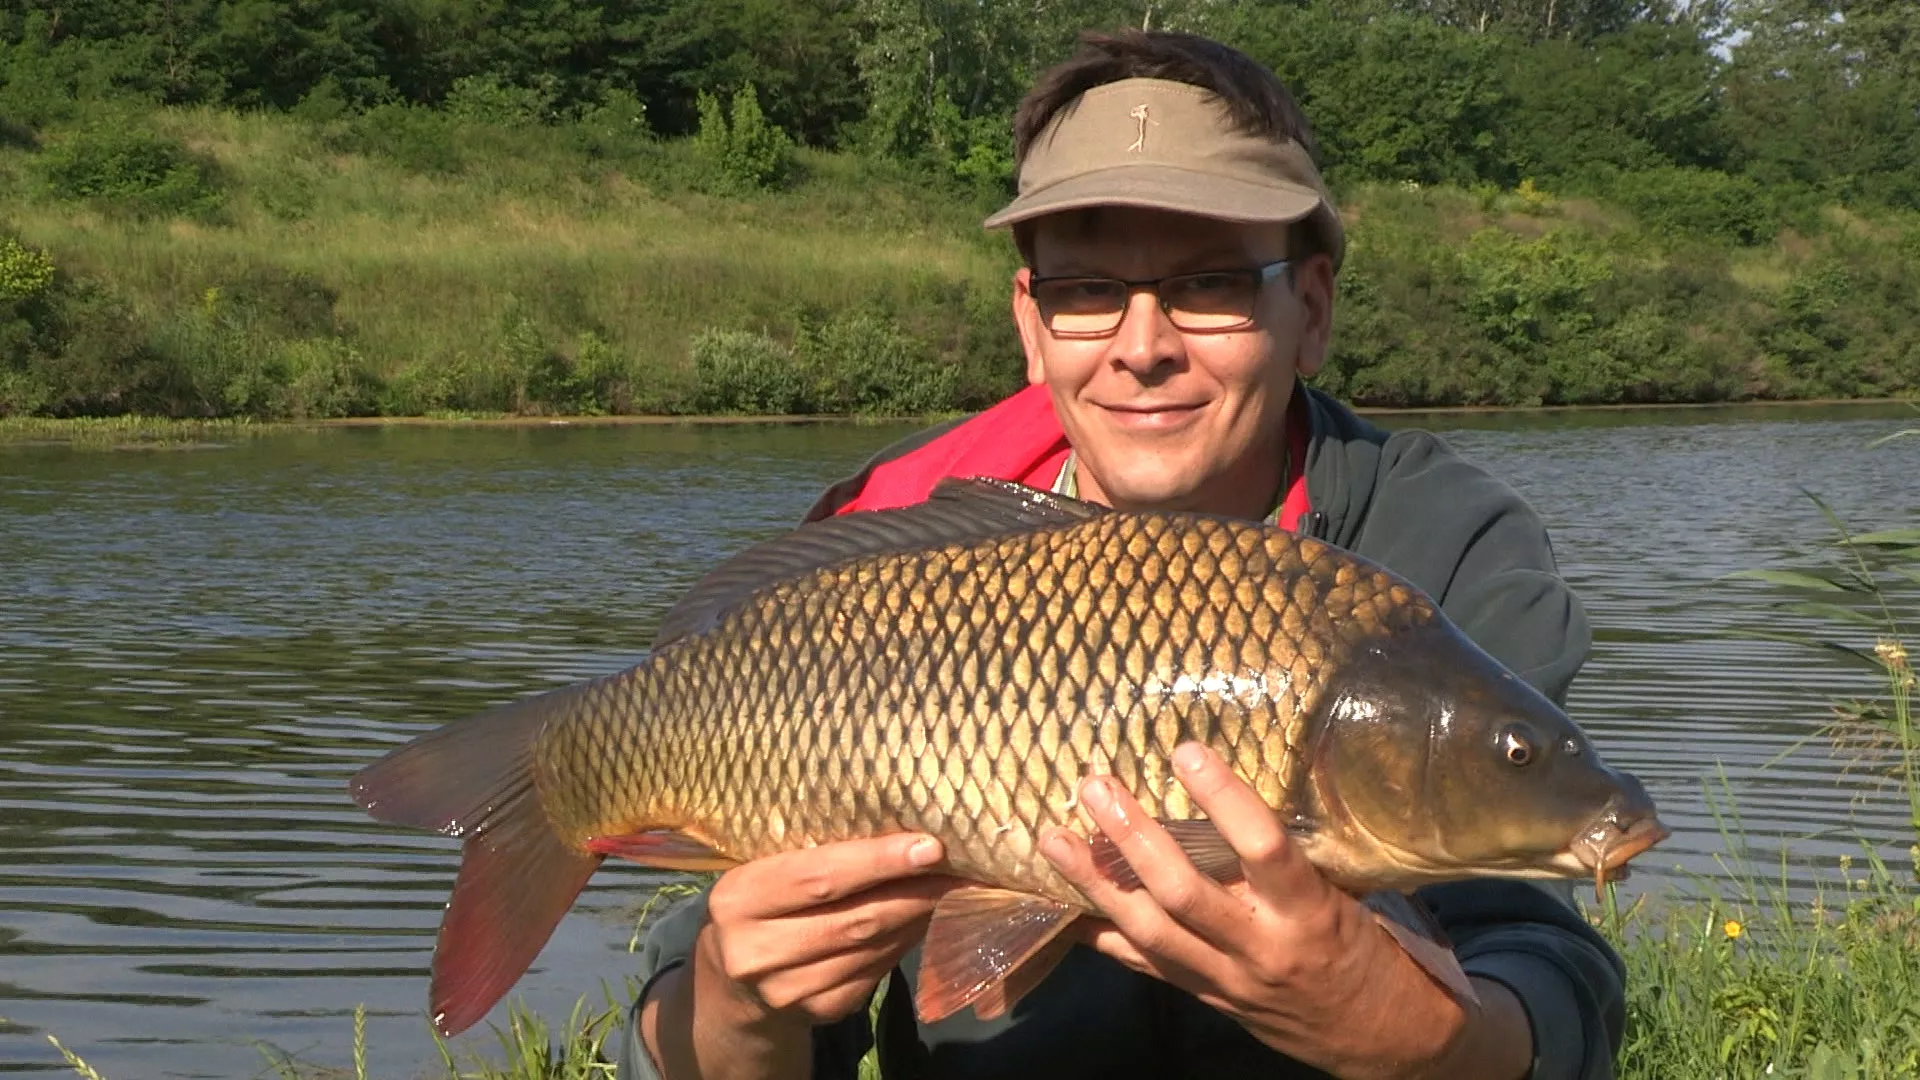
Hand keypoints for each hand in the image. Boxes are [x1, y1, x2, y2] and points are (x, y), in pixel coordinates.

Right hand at [698, 833, 955, 1023]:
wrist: (731, 986)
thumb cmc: (759, 907)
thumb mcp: (764, 875)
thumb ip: (814, 856)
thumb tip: (902, 833)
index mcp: (739, 898)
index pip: (820, 878)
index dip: (879, 862)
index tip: (931, 846)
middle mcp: (756, 951)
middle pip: (855, 919)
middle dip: (916, 891)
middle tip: (961, 868)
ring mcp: (787, 990)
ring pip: (872, 949)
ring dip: (918, 917)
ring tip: (952, 890)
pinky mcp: (817, 1012)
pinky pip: (875, 972)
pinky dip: (904, 943)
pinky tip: (922, 920)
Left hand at [1038, 743, 1531, 1079]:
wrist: (1384, 1041)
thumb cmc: (1374, 951)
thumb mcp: (1352, 895)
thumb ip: (1301, 854)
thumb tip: (1252, 776)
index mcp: (1311, 912)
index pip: (1264, 848)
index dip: (1224, 798)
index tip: (1187, 749)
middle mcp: (1263, 947)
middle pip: (1185, 892)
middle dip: (1134, 838)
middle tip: (1094, 787)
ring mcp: (1228, 981)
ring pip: (1148, 931)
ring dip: (1096, 883)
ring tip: (1053, 837)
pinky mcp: (1206, 1000)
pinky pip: (1144, 964)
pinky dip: (1101, 931)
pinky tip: (1063, 902)